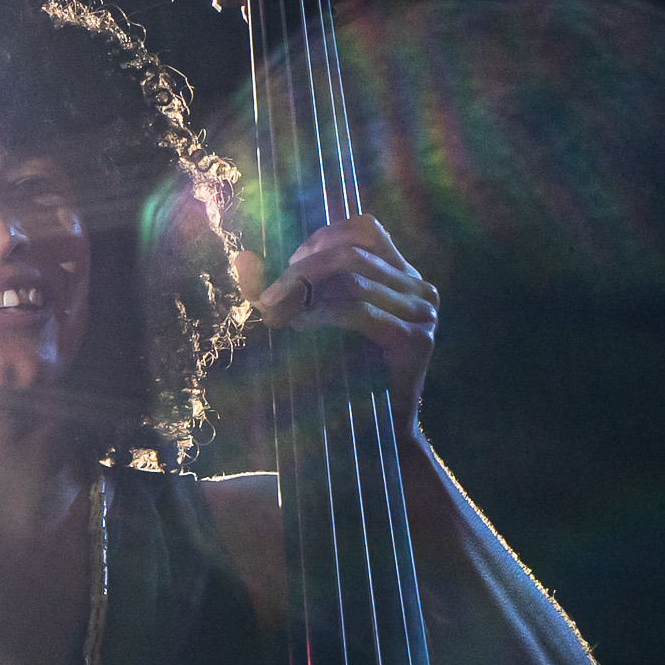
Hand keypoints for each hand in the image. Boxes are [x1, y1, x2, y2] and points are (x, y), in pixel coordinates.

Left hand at [232, 214, 437, 425]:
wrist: (375, 436)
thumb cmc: (340, 377)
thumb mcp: (311, 320)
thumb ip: (279, 290)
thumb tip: (241, 257)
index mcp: (401, 274)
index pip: (365, 229)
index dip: (321, 239)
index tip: (289, 268)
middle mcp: (419, 287)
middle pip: (353, 252)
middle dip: (301, 270)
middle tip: (268, 299)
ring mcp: (422, 313)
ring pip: (354, 279)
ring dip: (306, 292)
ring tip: (277, 315)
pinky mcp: (416, 341)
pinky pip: (361, 311)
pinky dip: (323, 313)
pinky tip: (299, 325)